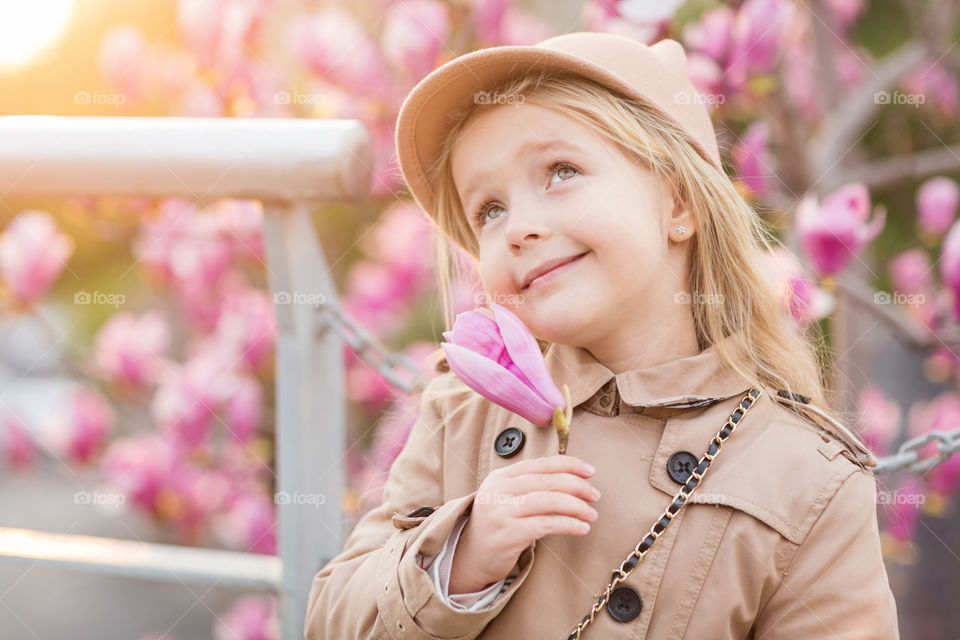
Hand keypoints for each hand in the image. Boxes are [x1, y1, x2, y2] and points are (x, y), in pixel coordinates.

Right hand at [448, 454, 600, 593]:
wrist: (470, 555)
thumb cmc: (497, 525)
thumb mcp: (506, 497)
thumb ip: (530, 486)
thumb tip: (572, 480)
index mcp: (501, 477)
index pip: (540, 464)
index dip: (568, 465)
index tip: (590, 471)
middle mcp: (499, 491)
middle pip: (547, 481)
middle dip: (577, 486)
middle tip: (595, 495)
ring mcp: (502, 512)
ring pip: (548, 501)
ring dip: (576, 506)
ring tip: (591, 514)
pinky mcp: (508, 534)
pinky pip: (546, 525)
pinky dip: (568, 524)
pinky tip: (581, 528)